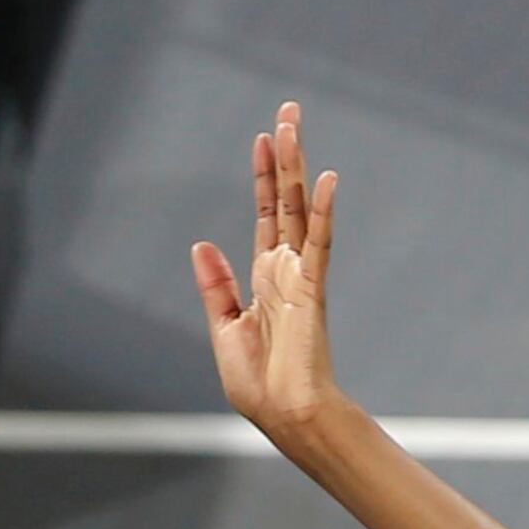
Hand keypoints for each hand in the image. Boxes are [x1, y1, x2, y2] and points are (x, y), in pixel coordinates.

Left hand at [191, 101, 340, 439]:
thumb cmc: (261, 387)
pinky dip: (323, 213)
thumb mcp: (225, 329)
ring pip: (299, 210)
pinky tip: (328, 180)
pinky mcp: (311, 291)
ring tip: (294, 126)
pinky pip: (319, 245)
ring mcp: (301, 277)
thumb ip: (216, 286)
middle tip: (288, 111)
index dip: (262, 177)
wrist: (286, 417)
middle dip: (284, 156)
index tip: (263, 139)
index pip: (265, 215)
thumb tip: (201, 243)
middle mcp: (286, 270)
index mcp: (265, 279)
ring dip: (297, 168)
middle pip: (284, 200)